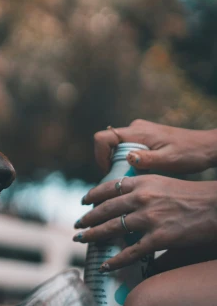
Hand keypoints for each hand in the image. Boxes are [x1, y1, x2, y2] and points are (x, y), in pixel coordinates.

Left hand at [75, 175, 216, 270]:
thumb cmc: (194, 195)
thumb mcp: (163, 183)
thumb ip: (142, 188)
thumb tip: (125, 200)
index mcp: (142, 182)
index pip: (108, 188)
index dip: (92, 196)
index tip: (83, 202)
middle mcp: (141, 198)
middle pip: (105, 209)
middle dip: (88, 218)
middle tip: (77, 225)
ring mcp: (149, 219)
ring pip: (112, 228)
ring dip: (93, 235)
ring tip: (82, 240)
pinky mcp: (159, 238)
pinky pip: (131, 252)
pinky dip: (116, 260)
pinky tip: (106, 265)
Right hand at [93, 120, 216, 173]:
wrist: (208, 147)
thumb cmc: (191, 154)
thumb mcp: (170, 160)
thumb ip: (147, 159)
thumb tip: (126, 158)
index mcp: (138, 131)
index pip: (103, 138)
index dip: (99, 155)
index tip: (108, 171)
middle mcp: (135, 128)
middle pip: (108, 144)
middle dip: (109, 162)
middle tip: (123, 177)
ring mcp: (139, 131)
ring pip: (117, 147)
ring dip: (119, 162)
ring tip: (135, 175)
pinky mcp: (144, 137)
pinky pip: (126, 148)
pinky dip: (127, 160)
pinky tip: (142, 170)